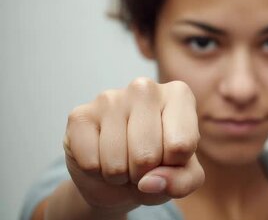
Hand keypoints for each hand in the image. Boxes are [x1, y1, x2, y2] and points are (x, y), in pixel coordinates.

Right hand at [63, 78, 203, 213]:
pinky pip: (90, 163)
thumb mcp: (186, 177)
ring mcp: (110, 98)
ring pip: (117, 162)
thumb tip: (149, 182)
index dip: (174, 165)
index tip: (170, 156)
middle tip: (143, 163)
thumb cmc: (160, 166)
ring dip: (120, 175)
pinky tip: (101, 155)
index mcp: (179, 94)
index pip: (182, 145)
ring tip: (124, 161)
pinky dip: (96, 172)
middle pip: (148, 154)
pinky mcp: (80, 115)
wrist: (121, 175)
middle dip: (145, 172)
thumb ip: (183, 182)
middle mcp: (144, 88)